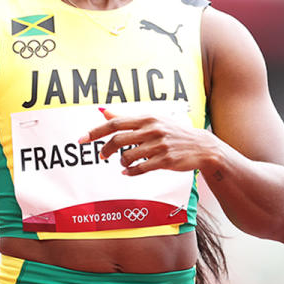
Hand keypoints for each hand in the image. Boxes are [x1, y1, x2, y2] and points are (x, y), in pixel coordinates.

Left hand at [79, 108, 218, 175]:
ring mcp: (159, 145)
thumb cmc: (172, 132)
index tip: (82, 139)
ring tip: (124, 163)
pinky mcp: (166, 160)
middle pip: (118, 140)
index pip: (114, 123)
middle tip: (102, 156)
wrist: (202, 146)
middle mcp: (152, 130)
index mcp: (146, 118)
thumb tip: (103, 111)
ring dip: (121, 162)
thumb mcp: (151, 120)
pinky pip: (141, 168)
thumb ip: (127, 118)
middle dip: (106, 150)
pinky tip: (127, 172)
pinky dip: (130, 172)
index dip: (95, 132)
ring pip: (128, 156)